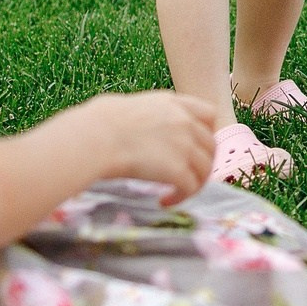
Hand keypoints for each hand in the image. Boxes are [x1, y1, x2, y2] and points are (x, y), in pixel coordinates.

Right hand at [77, 90, 217, 204]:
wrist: (95, 138)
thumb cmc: (97, 122)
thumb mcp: (127, 106)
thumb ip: (143, 113)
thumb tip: (126, 121)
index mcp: (173, 103)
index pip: (208, 114)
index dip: (207, 132)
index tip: (196, 146)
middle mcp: (185, 122)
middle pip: (210, 146)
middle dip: (202, 163)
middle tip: (186, 176)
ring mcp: (185, 145)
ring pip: (205, 169)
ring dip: (193, 184)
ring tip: (176, 193)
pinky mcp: (179, 170)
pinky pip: (191, 187)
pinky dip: (181, 197)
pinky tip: (165, 202)